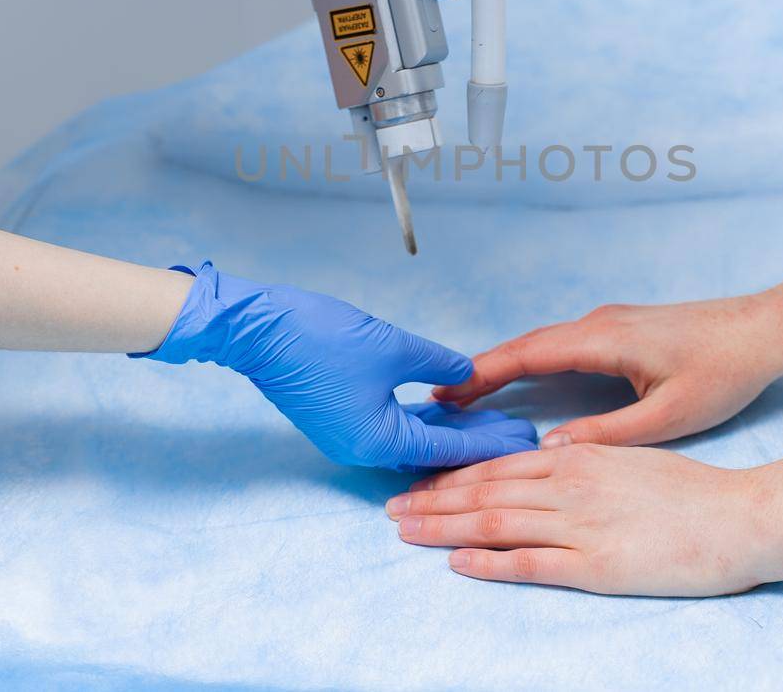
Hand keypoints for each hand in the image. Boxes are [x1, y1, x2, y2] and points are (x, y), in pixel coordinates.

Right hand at [137, 263, 535, 470]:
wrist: (255, 328)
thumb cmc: (317, 337)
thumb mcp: (391, 346)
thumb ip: (436, 364)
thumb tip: (464, 373)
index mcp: (379, 439)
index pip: (451, 449)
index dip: (492, 442)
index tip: (527, 440)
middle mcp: (363, 449)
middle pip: (434, 453)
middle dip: (477, 442)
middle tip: (519, 432)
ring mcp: (347, 437)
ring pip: (412, 442)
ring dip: (449, 432)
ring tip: (491, 420)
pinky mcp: (337, 420)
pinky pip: (390, 430)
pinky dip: (420, 422)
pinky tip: (444, 408)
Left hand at [386, 446, 782, 594]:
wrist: (741, 516)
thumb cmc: (693, 490)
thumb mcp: (630, 459)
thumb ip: (585, 461)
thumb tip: (549, 461)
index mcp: (579, 457)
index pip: (500, 464)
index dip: (454, 475)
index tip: (420, 482)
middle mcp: (571, 485)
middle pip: (485, 492)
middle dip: (433, 500)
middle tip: (391, 507)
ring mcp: (581, 526)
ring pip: (495, 523)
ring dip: (443, 527)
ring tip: (405, 531)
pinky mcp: (596, 566)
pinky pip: (530, 564)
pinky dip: (488, 564)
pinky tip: (456, 564)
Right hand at [435, 275, 782, 447]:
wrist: (765, 330)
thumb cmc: (725, 369)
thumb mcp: (669, 414)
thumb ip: (608, 434)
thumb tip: (551, 450)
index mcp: (604, 339)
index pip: (527, 355)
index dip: (481, 375)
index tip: (444, 395)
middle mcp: (599, 324)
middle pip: (524, 347)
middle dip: (479, 373)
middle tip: (438, 402)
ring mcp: (608, 323)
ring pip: (541, 345)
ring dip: (503, 367)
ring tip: (465, 395)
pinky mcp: (620, 329)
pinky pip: (560, 345)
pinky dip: (530, 362)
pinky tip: (520, 381)